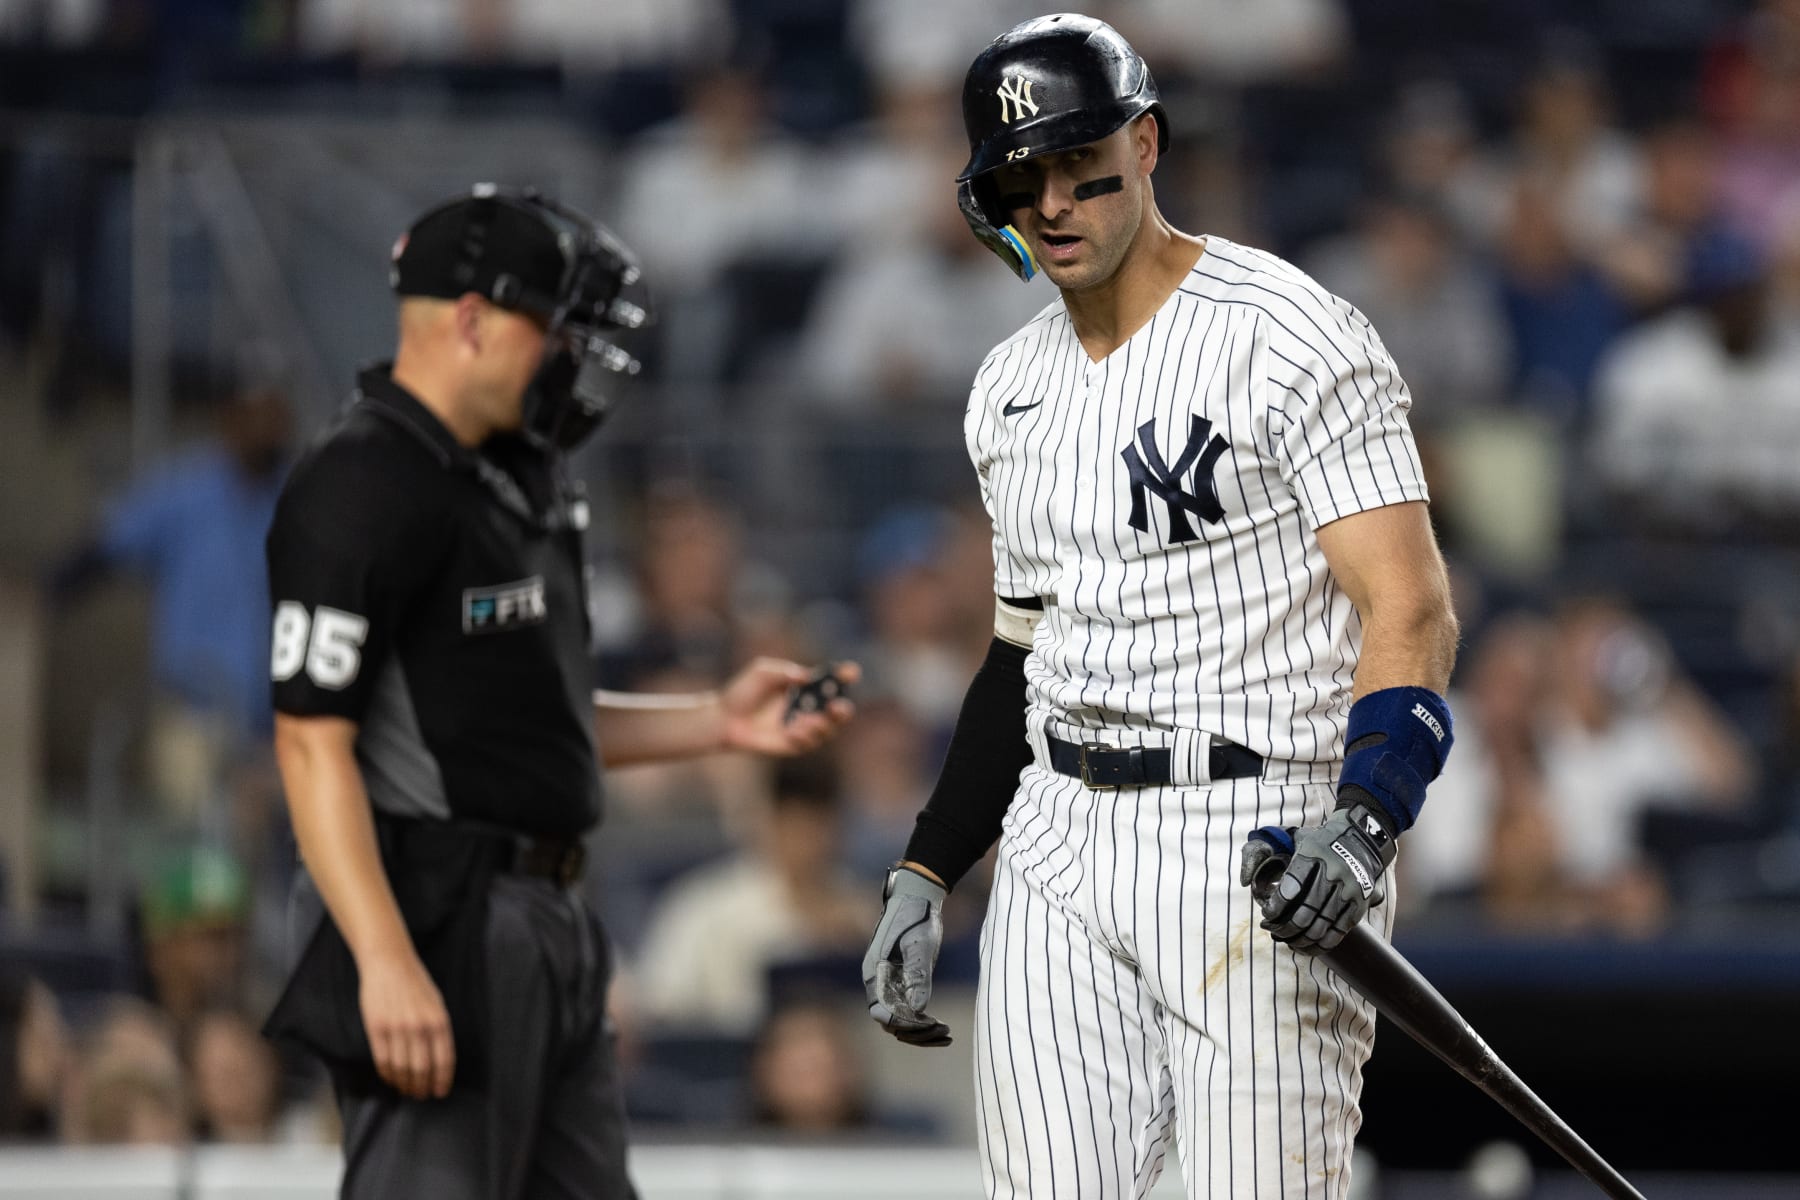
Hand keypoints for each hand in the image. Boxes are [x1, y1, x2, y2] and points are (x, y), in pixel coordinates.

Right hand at [357, 946, 454, 1098]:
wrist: (389, 962)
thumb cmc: (416, 983)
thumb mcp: (437, 1003)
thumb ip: (438, 1029)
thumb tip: (439, 1061)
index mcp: (439, 1020)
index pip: (444, 1060)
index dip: (442, 1080)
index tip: (440, 1092)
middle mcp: (419, 1026)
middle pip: (422, 1069)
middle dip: (422, 1087)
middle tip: (421, 1095)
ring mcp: (397, 1027)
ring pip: (401, 1068)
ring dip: (404, 1084)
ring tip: (406, 1090)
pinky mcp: (376, 1028)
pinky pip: (382, 1060)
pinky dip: (387, 1075)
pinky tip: (391, 1079)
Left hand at [719, 658, 858, 755]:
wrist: (724, 718)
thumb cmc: (742, 691)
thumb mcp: (761, 672)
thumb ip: (784, 672)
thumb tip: (806, 677)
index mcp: (804, 687)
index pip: (831, 682)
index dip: (844, 677)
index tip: (852, 672)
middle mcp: (808, 707)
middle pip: (838, 711)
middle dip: (843, 709)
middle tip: (838, 706)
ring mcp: (801, 727)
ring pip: (827, 730)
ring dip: (822, 726)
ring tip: (808, 721)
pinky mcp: (792, 744)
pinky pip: (808, 744)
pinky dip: (804, 738)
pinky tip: (792, 732)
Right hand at [862, 864, 952, 1046]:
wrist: (916, 896)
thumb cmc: (915, 916)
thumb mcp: (920, 944)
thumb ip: (917, 975)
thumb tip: (918, 1009)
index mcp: (874, 973)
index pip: (883, 1012)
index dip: (905, 1023)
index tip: (930, 1024)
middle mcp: (877, 982)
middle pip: (890, 1023)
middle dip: (916, 1033)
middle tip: (944, 1032)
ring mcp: (888, 984)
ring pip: (899, 1022)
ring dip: (920, 1032)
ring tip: (947, 1034)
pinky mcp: (901, 983)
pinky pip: (908, 1012)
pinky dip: (923, 1023)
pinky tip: (943, 1027)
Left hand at [1240, 802, 1395, 953]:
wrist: (1362, 838)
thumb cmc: (1320, 841)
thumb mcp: (1296, 837)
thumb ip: (1268, 851)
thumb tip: (1244, 880)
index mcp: (1313, 855)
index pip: (1291, 887)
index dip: (1276, 906)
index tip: (1266, 915)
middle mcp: (1332, 873)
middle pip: (1305, 913)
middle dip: (1285, 928)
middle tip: (1272, 932)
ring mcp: (1348, 890)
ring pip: (1321, 926)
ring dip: (1300, 940)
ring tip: (1287, 941)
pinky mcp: (1360, 903)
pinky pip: (1339, 931)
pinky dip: (1322, 944)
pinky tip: (1307, 947)